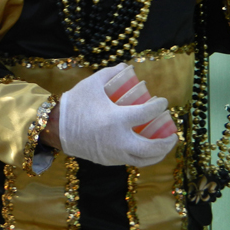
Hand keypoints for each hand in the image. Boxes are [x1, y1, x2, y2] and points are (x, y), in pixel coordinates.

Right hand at [53, 63, 177, 166]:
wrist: (56, 128)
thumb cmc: (75, 104)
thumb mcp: (92, 84)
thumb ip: (111, 73)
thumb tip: (127, 68)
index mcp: (116, 120)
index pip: (147, 114)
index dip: (159, 107)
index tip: (162, 102)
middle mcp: (118, 140)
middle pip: (151, 147)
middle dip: (167, 142)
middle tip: (172, 133)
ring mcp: (114, 153)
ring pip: (143, 160)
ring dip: (158, 154)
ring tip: (164, 145)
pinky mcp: (109, 160)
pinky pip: (131, 161)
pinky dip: (143, 157)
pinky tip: (146, 150)